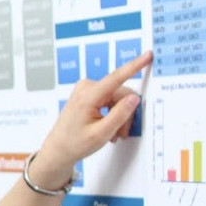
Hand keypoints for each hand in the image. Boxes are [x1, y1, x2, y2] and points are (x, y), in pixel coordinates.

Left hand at [32, 50, 153, 186]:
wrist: (58, 150)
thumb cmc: (74, 144)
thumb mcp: (101, 134)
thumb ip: (119, 115)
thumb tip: (134, 98)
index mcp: (87, 97)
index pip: (116, 78)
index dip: (135, 66)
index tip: (147, 55)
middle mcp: (86, 88)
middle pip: (121, 94)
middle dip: (125, 114)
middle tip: (122, 133)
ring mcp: (86, 90)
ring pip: (117, 98)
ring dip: (119, 116)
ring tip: (114, 134)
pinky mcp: (89, 94)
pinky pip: (110, 100)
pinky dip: (113, 114)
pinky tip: (109, 128)